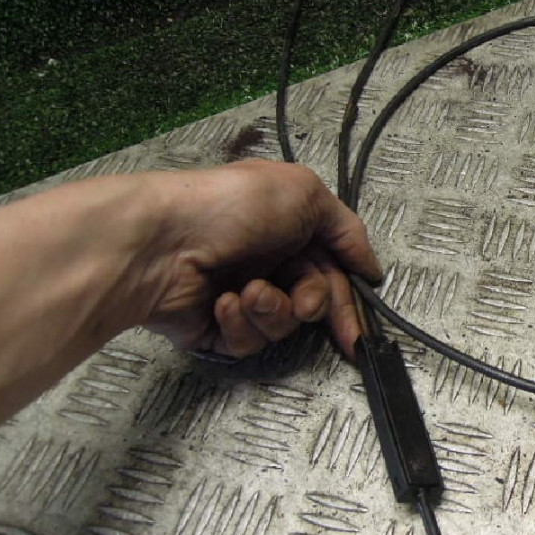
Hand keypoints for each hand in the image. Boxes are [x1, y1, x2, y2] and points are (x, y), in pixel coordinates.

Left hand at [141, 160, 381, 356]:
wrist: (164, 241)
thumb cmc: (233, 206)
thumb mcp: (305, 193)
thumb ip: (347, 229)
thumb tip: (370, 266)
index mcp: (289, 228)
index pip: (332, 269)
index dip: (349, 297)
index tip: (360, 327)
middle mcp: (268, 261)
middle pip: (314, 301)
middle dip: (315, 306)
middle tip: (306, 306)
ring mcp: (242, 296)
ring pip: (283, 324)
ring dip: (273, 309)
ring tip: (249, 291)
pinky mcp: (216, 328)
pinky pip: (248, 340)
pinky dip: (241, 321)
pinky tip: (223, 301)